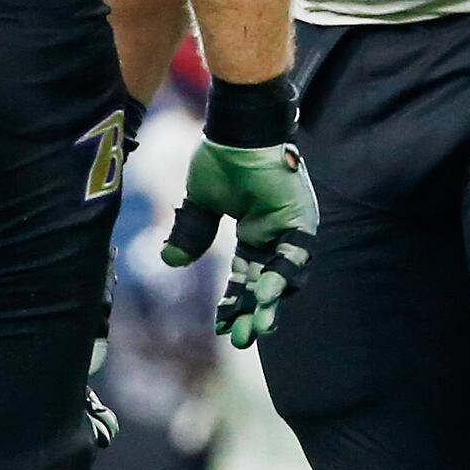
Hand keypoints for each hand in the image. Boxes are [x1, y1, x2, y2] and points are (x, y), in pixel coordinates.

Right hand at [164, 137, 319, 347]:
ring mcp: (290, 228)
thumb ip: (191, 232)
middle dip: (252, 312)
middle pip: (265, 282)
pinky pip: (292, 255)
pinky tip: (265, 296)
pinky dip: (279, 276)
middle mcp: (275, 233)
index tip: (221, 326)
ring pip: (283, 276)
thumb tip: (170, 262)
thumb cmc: (221, 157)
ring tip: (256, 329)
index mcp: (255, 231)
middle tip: (241, 340)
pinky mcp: (299, 220)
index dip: (234, 300)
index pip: (246, 276)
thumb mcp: (201, 203)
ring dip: (269, 302)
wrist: (235, 130)